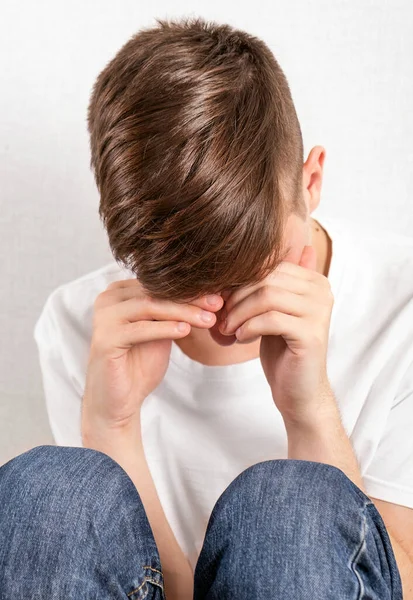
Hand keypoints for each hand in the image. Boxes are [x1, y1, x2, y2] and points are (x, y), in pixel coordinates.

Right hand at [82, 279, 222, 432]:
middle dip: (189, 299)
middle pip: (155, 292)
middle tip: (217, 305)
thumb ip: (175, 311)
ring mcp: (103, 318)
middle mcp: (107, 299)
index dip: (190, 290)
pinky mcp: (104, 339)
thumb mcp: (162, 331)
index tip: (218, 296)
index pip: (159, 284)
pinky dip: (165, 328)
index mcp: (120, 292)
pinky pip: (140, 329)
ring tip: (208, 319)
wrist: (120, 400)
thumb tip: (210, 293)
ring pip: (149, 307)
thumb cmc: (139, 365)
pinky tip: (186, 331)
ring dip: (183, 312)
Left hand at [219, 246, 334, 423]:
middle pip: (266, 278)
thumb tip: (258, 258)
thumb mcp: (273, 311)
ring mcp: (319, 312)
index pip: (269, 266)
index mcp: (314, 281)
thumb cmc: (283, 350)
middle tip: (222, 318)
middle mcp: (321, 291)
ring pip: (266, 296)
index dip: (240, 282)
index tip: (224, 301)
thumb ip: (272, 284)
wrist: (299, 391)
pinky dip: (248, 327)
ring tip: (229, 329)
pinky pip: (270, 319)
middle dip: (237, 297)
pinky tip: (241, 338)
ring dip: (239, 313)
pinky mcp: (311, 334)